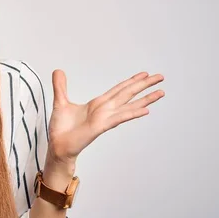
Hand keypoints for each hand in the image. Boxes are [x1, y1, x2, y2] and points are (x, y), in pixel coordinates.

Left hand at [47, 70, 164, 163]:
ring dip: (145, 99)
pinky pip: (119, 118)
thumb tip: (58, 71)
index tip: (144, 74)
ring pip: (129, 105)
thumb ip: (60, 86)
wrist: (58, 146)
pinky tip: (146, 110)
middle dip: (144, 85)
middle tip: (160, 77)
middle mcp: (104, 110)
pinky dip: (132, 113)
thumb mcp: (60, 101)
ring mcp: (104, 118)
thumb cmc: (61, 129)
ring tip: (161, 92)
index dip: (131, 81)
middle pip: (128, 94)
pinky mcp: (100, 127)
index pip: (118, 90)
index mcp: (97, 104)